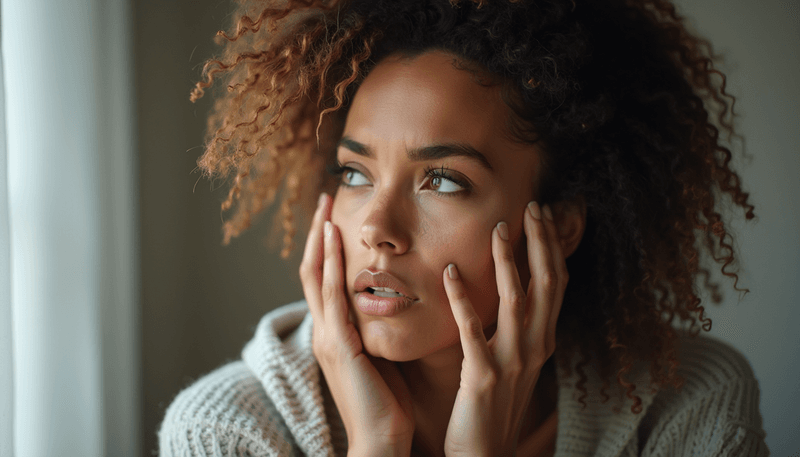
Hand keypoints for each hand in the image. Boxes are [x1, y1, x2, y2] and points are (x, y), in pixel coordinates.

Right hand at [299, 192, 414, 456]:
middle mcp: (324, 331)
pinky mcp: (337, 344)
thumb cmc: (386, 403)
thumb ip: (376, 331)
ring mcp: (327, 336)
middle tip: (326, 200)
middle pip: (313, 271)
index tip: (336, 218)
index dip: (328, 249)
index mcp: (334, 334)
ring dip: (321, 239)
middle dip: (319, 234)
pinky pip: (330, 295)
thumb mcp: (379, 357)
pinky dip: (330, 263)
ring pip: (316, 276)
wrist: (381, 440)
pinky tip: (335, 238)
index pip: (325, 282)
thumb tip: (390, 306)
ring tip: (327, 207)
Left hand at [442, 202, 567, 456]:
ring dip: (508, 261)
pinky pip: (472, 330)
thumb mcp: (517, 361)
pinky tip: (449, 272)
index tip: (543, 215)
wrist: (485, 451)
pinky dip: (462, 298)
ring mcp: (512, 361)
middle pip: (546, 284)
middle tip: (532, 207)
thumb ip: (519, 326)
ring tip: (498, 228)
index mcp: (543, 341)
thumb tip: (517, 291)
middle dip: (541, 242)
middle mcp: (536, 347)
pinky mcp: (484, 376)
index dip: (552, 247)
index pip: (556, 284)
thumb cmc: (495, 403)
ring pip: (517, 300)